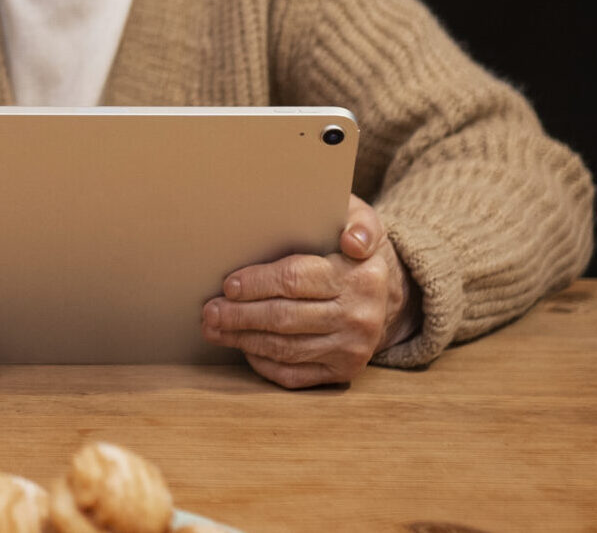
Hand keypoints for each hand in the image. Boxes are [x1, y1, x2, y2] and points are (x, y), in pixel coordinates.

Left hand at [201, 193, 419, 388]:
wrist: (387, 293)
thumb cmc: (355, 249)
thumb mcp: (361, 221)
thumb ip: (357, 222)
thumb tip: (353, 242)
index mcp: (360, 277)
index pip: (297, 280)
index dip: (258, 283)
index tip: (229, 284)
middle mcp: (359, 317)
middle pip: (285, 318)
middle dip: (240, 315)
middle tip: (210, 311)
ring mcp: (352, 349)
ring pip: (286, 349)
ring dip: (244, 339)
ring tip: (215, 328)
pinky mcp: (343, 371)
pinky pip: (295, 375)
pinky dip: (264, 363)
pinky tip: (244, 348)